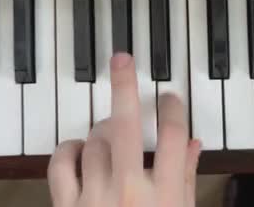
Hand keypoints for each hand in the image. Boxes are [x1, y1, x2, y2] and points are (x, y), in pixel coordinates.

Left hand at [48, 53, 201, 206]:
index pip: (173, 137)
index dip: (173, 109)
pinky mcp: (66, 206)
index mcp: (163, 196)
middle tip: (122, 61)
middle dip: (124, 87)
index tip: (169, 97)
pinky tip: (77, 149)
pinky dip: (67, 150)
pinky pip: (60, 165)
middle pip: (126, 126)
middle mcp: (128, 192)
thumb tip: (193, 145)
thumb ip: (185, 180)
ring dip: (101, 131)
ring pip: (93, 143)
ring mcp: (94, 198)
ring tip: (109, 131)